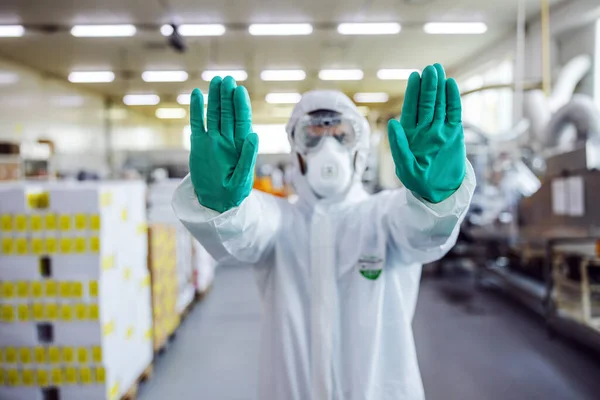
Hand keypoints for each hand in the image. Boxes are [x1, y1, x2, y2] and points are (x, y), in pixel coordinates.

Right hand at [189, 76, 258, 211]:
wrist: (215, 202)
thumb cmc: (233, 194)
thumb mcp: (242, 179)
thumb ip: (248, 157)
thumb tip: (254, 135)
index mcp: (241, 146)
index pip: (242, 121)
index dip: (241, 105)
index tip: (239, 90)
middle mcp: (227, 140)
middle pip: (228, 113)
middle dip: (227, 96)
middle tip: (226, 79)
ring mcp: (213, 141)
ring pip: (214, 115)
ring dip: (215, 98)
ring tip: (215, 81)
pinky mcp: (199, 145)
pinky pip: (197, 124)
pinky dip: (197, 110)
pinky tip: (197, 94)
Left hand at [387, 63, 465, 202]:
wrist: (439, 191)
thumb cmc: (417, 181)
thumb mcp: (404, 166)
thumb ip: (398, 145)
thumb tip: (392, 123)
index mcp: (410, 134)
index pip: (411, 109)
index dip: (413, 92)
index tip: (415, 75)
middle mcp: (425, 129)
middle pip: (427, 103)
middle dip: (428, 85)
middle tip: (431, 67)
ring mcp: (440, 130)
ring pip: (440, 105)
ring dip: (439, 88)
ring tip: (439, 70)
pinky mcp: (454, 134)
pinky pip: (454, 113)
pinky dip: (453, 100)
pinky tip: (451, 85)